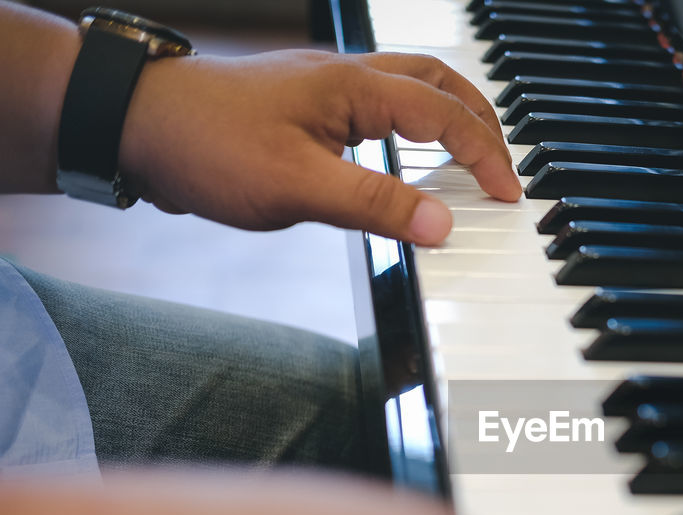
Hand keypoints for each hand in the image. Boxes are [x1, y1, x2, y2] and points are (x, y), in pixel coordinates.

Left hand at [117, 50, 521, 244]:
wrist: (132, 122)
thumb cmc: (206, 145)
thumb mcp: (298, 186)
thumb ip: (376, 206)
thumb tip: (444, 225)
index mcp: (354, 87)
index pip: (444, 114)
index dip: (484, 154)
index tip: (507, 194)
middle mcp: (345, 77)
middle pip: (437, 80)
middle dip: (481, 118)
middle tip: (502, 163)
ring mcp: (323, 87)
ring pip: (408, 85)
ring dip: (448, 115)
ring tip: (468, 155)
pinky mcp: (304, 104)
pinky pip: (376, 104)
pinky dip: (409, 126)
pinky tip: (401, 158)